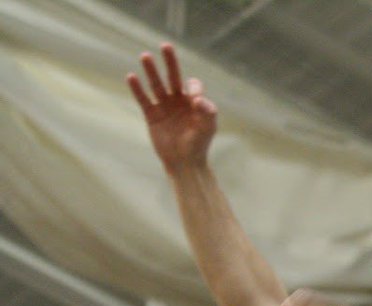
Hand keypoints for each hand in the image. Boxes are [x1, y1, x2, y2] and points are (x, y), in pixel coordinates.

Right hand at [128, 43, 216, 175]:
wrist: (184, 162)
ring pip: (157, 85)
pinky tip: (131, 76)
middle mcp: (179, 102)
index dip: (194, 87)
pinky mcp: (152, 116)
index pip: (193, 85)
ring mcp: (165, 107)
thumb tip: (197, 98)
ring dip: (151, 71)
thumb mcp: (208, 127)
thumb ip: (208, 111)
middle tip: (166, 45)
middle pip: (173, 77)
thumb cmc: (199, 145)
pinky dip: (137, 89)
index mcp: (194, 103)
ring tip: (145, 56)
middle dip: (170, 62)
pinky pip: (143, 99)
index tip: (196, 101)